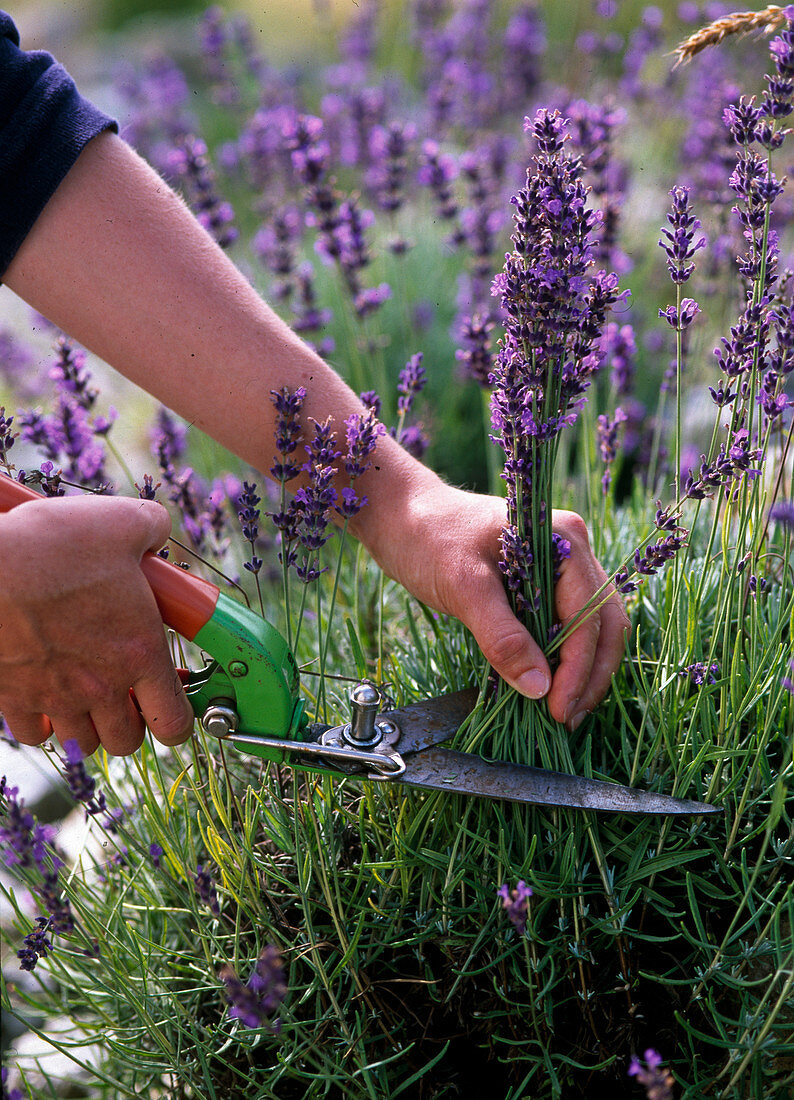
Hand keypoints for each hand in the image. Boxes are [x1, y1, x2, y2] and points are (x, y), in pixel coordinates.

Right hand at [0, 495, 194, 755]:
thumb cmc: (51, 545)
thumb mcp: (120, 522)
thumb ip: (151, 528)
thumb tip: (156, 531)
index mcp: (139, 651)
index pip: (174, 721)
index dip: (178, 720)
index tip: (170, 704)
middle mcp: (101, 685)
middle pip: (126, 740)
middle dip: (130, 722)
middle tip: (125, 693)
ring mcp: (55, 697)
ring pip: (83, 742)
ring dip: (88, 723)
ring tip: (84, 692)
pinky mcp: (13, 698)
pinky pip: (35, 733)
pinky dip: (42, 722)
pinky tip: (44, 693)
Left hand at [366, 483, 628, 729]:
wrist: (401, 515)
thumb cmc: (428, 538)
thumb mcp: (462, 587)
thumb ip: (502, 636)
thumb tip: (539, 688)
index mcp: (564, 539)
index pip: (588, 615)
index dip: (578, 667)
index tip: (559, 710)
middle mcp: (573, 549)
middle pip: (603, 621)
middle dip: (590, 674)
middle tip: (567, 719)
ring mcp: (561, 564)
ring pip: (591, 625)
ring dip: (582, 669)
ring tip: (563, 711)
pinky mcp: (543, 581)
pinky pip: (566, 622)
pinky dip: (563, 656)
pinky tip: (550, 685)